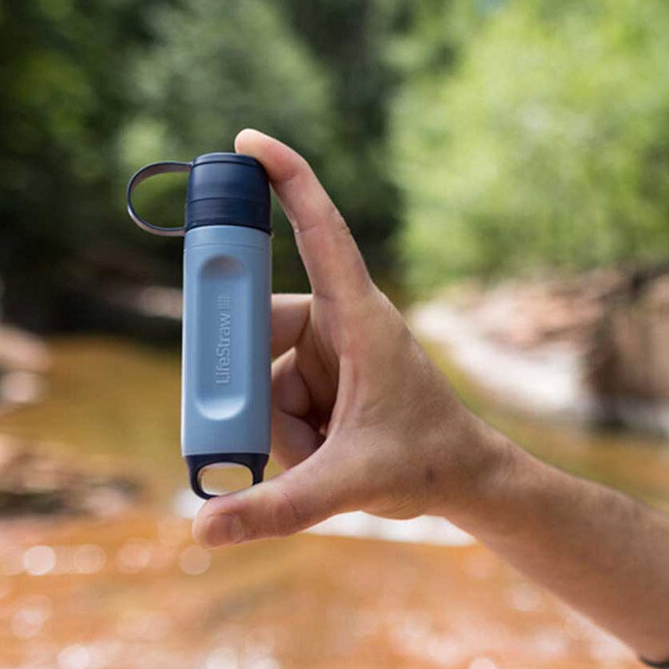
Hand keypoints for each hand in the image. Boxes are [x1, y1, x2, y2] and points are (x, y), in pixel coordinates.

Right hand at [192, 130, 505, 547]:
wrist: (466, 482)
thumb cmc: (425, 462)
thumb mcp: (347, 484)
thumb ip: (276, 507)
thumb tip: (202, 527)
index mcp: (359, 318)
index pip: (321, 231)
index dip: (288, 179)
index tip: (247, 141)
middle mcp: (340, 323)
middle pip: (262, 323)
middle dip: (247, 379)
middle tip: (258, 421)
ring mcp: (329, 351)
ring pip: (264, 372)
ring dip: (272, 422)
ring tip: (315, 455)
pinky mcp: (322, 378)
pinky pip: (275, 395)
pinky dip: (282, 432)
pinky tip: (315, 456)